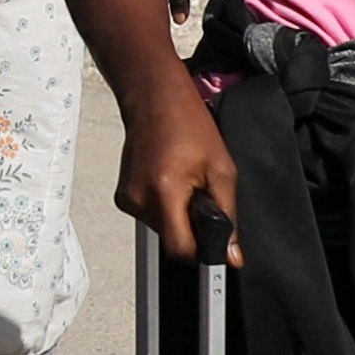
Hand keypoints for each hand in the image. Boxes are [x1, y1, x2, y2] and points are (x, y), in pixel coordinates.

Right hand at [114, 97, 241, 264]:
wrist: (155, 101)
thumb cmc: (187, 125)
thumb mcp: (221, 169)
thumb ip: (228, 215)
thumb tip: (231, 253)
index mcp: (164, 191)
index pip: (180, 249)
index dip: (203, 251)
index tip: (216, 245)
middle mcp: (138, 199)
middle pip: (172, 241)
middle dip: (192, 227)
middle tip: (202, 195)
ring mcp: (127, 199)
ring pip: (163, 230)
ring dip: (180, 217)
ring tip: (186, 183)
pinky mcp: (123, 198)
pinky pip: (152, 217)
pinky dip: (166, 208)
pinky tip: (171, 182)